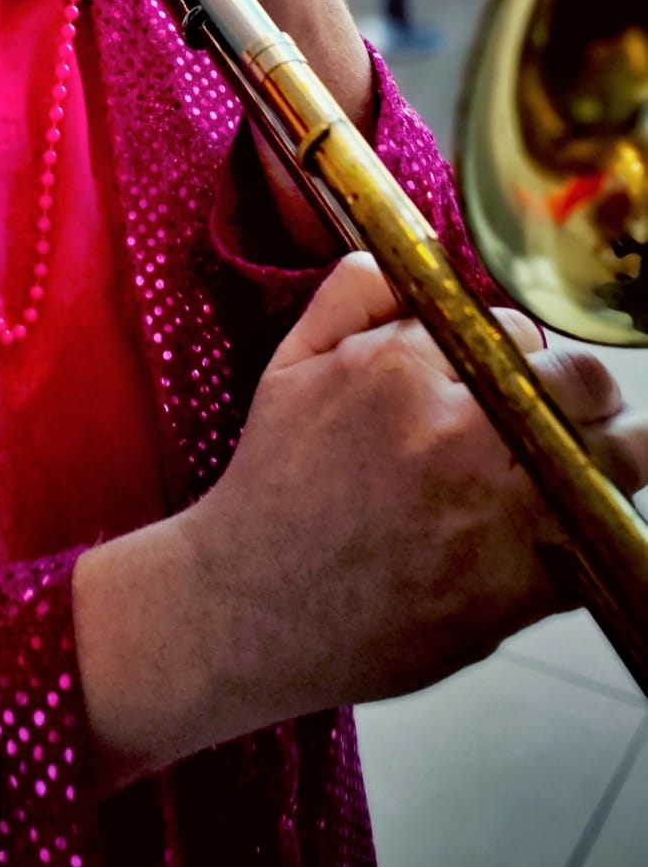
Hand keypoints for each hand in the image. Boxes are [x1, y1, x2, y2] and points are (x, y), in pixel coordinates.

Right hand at [74, 254, 647, 785]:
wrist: (255, 606)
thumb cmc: (275, 484)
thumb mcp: (290, 363)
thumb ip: (354, 293)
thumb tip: (414, 261)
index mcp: (405, 368)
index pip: (515, 328)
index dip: (514, 350)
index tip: (500, 375)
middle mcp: (461, 432)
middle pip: (583, 379)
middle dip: (575, 389)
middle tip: (552, 412)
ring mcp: (502, 512)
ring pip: (619, 453)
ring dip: (607, 451)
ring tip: (568, 465)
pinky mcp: (525, 585)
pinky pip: (600, 533)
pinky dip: (587, 526)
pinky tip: (545, 529)